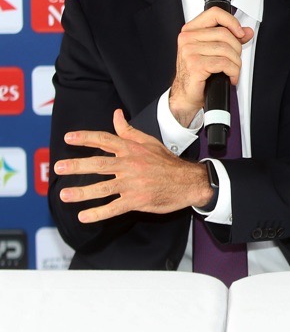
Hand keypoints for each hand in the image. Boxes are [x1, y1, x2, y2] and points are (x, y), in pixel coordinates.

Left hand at [55, 109, 213, 222]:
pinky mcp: (137, 200)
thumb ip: (129, 131)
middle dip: (77, 166)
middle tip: (58, 168)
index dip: (86, 138)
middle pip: (99, 164)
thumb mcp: (149, 142)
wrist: (188, 181)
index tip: (68, 138)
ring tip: (64, 195)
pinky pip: (114, 208)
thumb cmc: (167, 162)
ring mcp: (133, 184)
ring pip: (103, 188)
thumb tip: (116, 115)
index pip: (105, 140)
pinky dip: (98, 213)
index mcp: (132, 150)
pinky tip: (84, 216)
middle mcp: (130, 165)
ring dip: (82, 192)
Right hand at [170, 6, 253, 126]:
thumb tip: (246, 32)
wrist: (185, 95)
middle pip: (225, 34)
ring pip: (226, 50)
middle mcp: (188, 39)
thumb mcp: (213, 52)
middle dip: (237, 49)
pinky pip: (224, 63)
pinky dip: (233, 72)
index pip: (214, 14)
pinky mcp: (195, 65)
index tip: (240, 32)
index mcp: (191, 31)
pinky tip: (230, 77)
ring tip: (232, 70)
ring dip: (236, 63)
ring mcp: (189, 51)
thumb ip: (230, 39)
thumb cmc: (197, 73)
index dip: (232, 21)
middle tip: (235, 60)